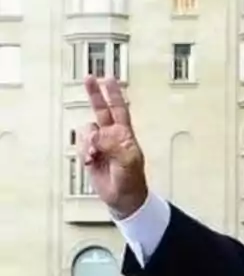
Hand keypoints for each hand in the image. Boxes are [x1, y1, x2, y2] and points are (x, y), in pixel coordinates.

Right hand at [80, 75, 147, 217]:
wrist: (122, 197)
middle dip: (95, 94)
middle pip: (101, 110)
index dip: (114, 94)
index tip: (109, 79)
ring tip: (95, 155)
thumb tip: (100, 133)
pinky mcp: (90, 155)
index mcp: (125, 135)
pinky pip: (81, 146)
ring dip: (88, 141)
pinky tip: (91, 161)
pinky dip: (84, 152)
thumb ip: (116, 145)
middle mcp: (112, 136)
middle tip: (89, 78)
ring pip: (87, 130)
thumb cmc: (131, 180)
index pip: (119, 109)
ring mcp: (100, 144)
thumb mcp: (129, 161)